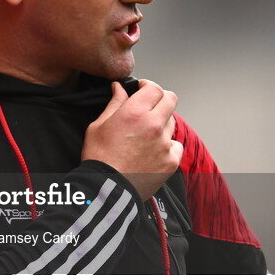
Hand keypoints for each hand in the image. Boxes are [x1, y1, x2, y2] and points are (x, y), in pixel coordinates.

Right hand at [81, 80, 182, 199]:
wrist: (107, 188)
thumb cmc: (99, 158)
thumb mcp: (98, 126)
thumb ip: (114, 104)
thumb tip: (119, 88)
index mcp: (135, 112)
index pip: (154, 88)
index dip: (148, 86)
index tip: (142, 89)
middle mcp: (154, 125)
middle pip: (170, 99)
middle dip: (160, 98)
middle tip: (149, 105)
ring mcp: (165, 143)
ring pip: (172, 122)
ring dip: (162, 122)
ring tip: (146, 133)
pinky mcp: (171, 160)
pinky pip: (176, 145)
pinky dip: (167, 145)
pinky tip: (153, 151)